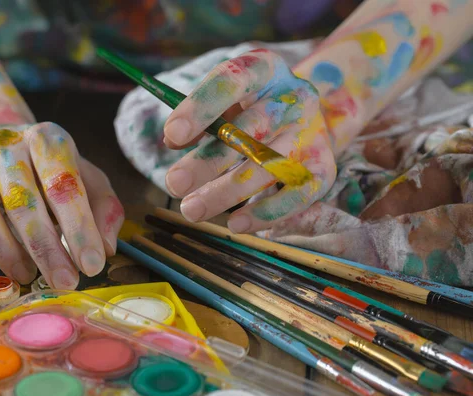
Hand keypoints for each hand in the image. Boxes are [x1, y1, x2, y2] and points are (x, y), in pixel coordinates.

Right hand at [0, 122, 123, 288]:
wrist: (4, 145)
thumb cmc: (54, 171)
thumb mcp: (89, 181)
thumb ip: (104, 210)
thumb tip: (104, 249)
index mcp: (48, 140)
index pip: (63, 185)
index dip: (79, 228)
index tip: (92, 266)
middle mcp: (6, 146)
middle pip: (22, 200)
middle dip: (45, 249)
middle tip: (64, 282)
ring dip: (3, 248)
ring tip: (26, 275)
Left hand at [163, 48, 335, 232]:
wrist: (308, 116)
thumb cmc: (252, 109)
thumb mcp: (227, 102)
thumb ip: (200, 118)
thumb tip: (171, 140)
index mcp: (265, 70)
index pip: (232, 80)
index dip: (201, 106)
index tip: (172, 134)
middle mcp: (294, 97)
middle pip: (250, 130)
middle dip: (208, 162)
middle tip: (173, 184)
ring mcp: (312, 133)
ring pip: (269, 166)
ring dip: (226, 192)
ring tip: (191, 210)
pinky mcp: (324, 167)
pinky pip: (297, 195)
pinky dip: (266, 213)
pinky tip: (235, 224)